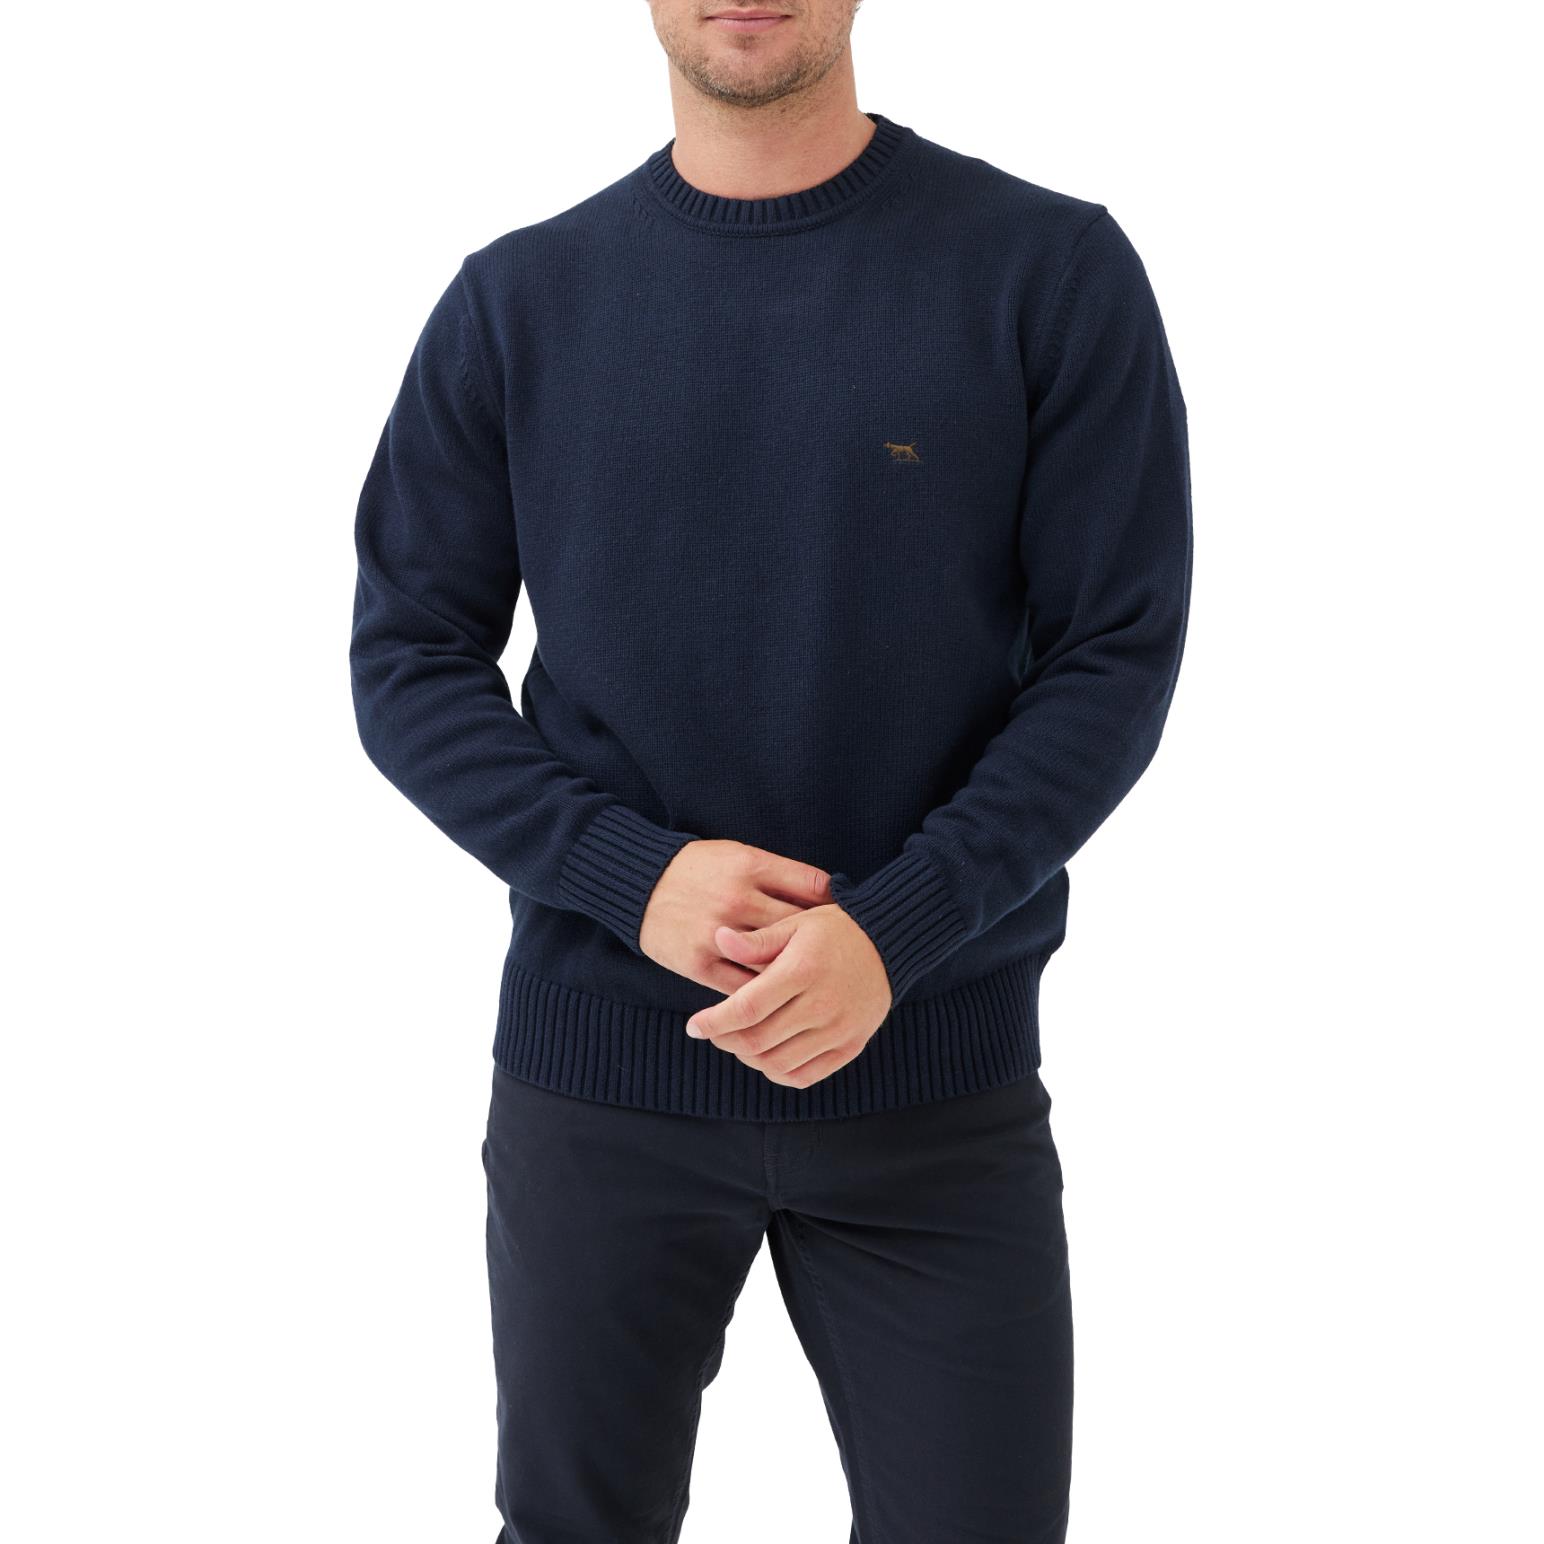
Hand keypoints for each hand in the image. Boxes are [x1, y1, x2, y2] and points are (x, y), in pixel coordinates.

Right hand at [640, 839, 832, 993]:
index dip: (835, 908)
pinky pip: (740, 988)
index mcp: (752, 867)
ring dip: (793, 977)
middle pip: (798, 931)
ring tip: (812, 985)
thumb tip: (830, 896)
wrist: (638, 882)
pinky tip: (778, 1001)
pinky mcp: (698, 963)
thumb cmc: (698, 868)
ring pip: (771, 964)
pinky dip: (762, 996)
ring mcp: (717, 934)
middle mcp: (737, 899)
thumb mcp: (739, 855)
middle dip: (820, 946)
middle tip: (836, 961)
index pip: (814, 889)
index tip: (844, 922)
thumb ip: (780, 875)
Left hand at [681, 904, 893, 1088]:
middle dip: (725, 1040)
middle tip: (712, 1032)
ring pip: (777, 1064)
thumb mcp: (796, 924)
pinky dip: (778, 1073)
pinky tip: (767, 1056)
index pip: (746, 1009)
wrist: (890, 943)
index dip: (714, 1022)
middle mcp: (821, 1005)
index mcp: (802, 970)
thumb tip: (718, 938)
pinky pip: (806, 1076)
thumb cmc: (835, 929)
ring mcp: (838, 1029)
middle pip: (757, 1042)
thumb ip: (757, 940)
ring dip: (748, 1058)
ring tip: (738, 1041)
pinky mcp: (851, 1045)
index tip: (693, 1027)